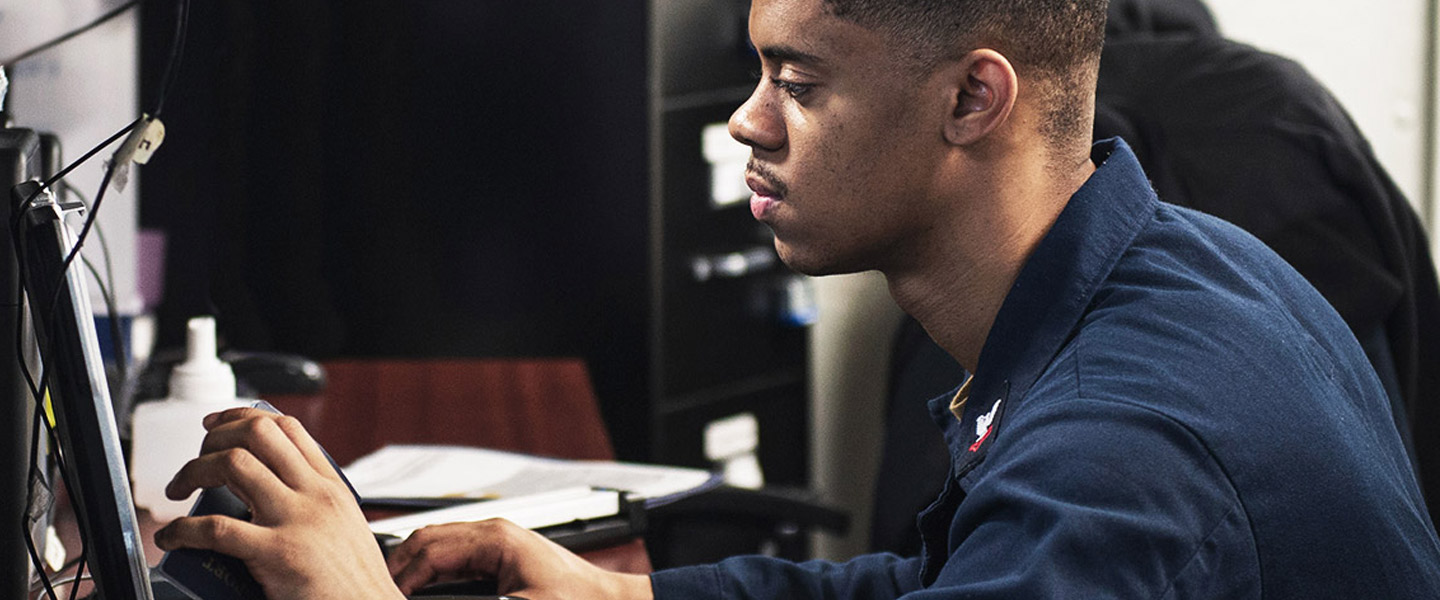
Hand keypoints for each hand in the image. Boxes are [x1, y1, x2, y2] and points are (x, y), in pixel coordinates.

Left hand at [155, 408, 405, 599]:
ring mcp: (296, 520)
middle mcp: (315, 495)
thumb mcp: (344, 526)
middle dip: (215, 438)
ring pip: (233, 465)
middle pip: (257, 434)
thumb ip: (314, 503)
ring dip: (193, 471)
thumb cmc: (354, 581)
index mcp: (331, 487)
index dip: (244, 416)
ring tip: (180, 489)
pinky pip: (216, 529)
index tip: (218, 425)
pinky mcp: (276, 554)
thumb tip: (267, 492)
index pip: (287, 428)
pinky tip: (173, 538)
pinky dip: (183, 530)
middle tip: (197, 460)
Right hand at [387, 518, 653, 599]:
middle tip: (379, 593)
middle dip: (399, 567)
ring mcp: (495, 542)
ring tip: (395, 593)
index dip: (401, 578)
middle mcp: (493, 533)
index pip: (428, 549)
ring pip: (437, 546)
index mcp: (495, 538)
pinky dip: (432, 571)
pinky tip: (423, 592)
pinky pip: (454, 557)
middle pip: (426, 540)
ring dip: (414, 568)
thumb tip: (431, 595)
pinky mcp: (500, 556)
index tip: (384, 598)